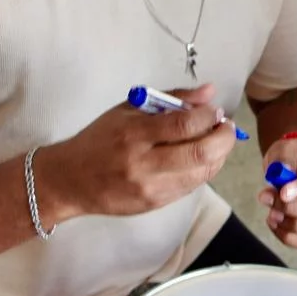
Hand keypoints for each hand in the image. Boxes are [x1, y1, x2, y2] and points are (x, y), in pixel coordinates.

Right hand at [36, 84, 237, 220]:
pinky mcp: (154, 203)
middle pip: (200, 152)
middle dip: (224, 137)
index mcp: (135, 133)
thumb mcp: (129, 109)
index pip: (184, 124)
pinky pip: (191, 186)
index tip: (215, 110)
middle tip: (226, 127)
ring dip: (219, 155)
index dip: (209, 116)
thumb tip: (209, 92)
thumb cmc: (101, 138)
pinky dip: (204, 170)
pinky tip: (202, 158)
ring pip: (201, 173)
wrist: (70, 180)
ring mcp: (150, 187)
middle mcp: (143, 162)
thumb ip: (172, 98)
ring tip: (217, 141)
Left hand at [258, 134, 296, 248]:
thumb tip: (280, 175)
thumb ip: (283, 159)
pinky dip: (289, 237)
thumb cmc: (295, 155)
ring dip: (292, 225)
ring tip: (271, 214)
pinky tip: (275, 224)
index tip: (283, 193)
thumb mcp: (286, 148)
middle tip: (270, 199)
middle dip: (295, 208)